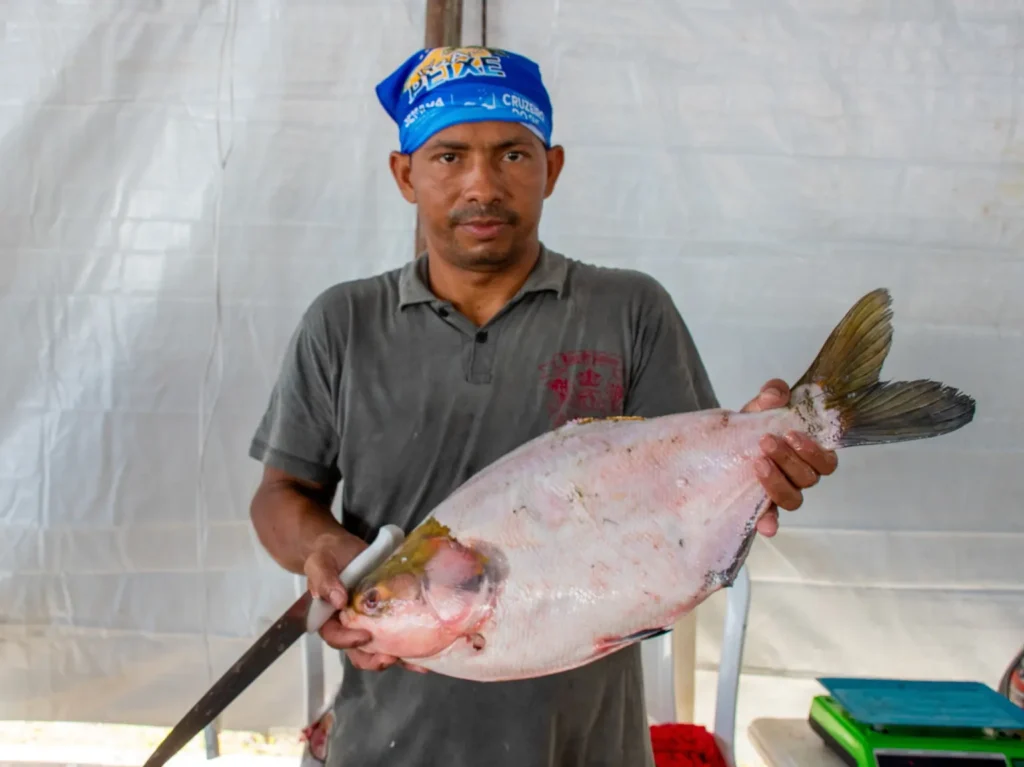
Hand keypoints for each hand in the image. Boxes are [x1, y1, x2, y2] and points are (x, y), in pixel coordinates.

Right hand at [303, 532, 428, 673]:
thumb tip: (338, 600)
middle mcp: (348, 627)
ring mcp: (369, 624)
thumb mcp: (320, 563)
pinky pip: (396, 637)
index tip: (364, 636)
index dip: (348, 641)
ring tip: (411, 659)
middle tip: (389, 657)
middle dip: (373, 659)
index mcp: (329, 619)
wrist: (346, 550)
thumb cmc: (330, 557)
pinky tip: (423, 656)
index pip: (335, 636)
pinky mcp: (387, 619)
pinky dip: (408, 650)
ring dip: (393, 658)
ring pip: (378, 650)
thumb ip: (323, 580)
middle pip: (358, 652)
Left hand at [741, 378, 837, 535]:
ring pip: (793, 499)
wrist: (726, 442)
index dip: (814, 452)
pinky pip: (771, 519)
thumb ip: (772, 394)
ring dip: (777, 482)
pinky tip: (765, 526)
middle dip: (788, 460)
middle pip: (808, 479)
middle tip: (766, 442)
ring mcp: (781, 492)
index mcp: (808, 454)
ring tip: (757, 463)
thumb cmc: (754, 425)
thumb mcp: (761, 406)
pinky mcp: (761, 506)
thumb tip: (774, 395)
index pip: (827, 462)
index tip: (791, 434)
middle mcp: (799, 476)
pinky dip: (770, 523)